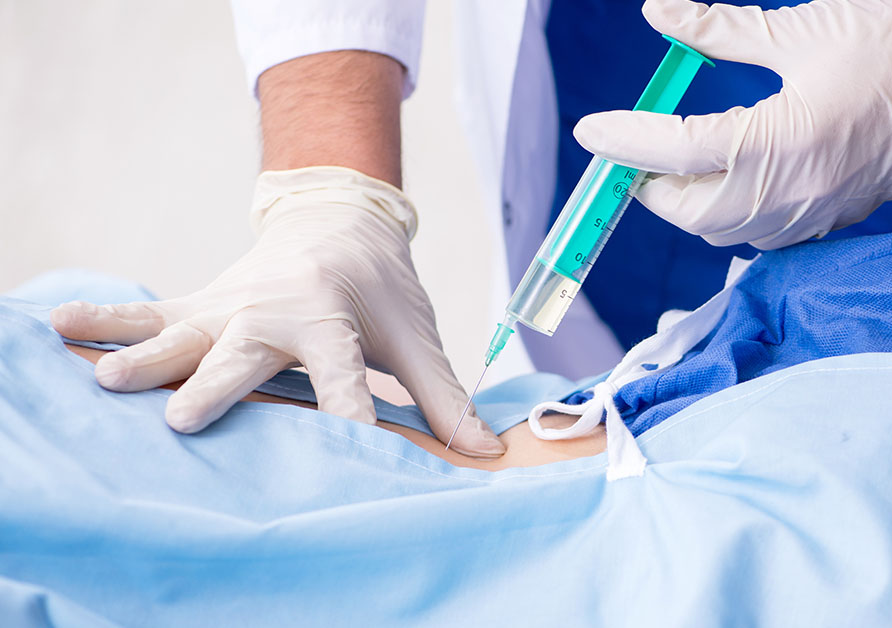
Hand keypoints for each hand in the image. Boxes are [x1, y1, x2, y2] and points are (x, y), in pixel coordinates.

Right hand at [51, 166, 505, 457]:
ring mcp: (231, 305)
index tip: (347, 446)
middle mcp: (275, 310)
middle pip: (245, 351)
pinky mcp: (203, 303)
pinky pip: (150, 312)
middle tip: (183, 418)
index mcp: (334, 318)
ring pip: (183, 331)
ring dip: (144, 355)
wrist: (339, 221)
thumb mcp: (418, 337)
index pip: (343, 374)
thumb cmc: (382, 290)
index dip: (347, 411)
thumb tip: (486, 453)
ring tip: (102, 380)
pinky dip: (106, 320)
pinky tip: (58, 327)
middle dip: (217, 383)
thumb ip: (443, 397)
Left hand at [574, 0, 891, 249]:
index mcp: (786, 139)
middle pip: (695, 214)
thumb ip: (716, 30)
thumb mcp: (794, 27)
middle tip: (633, 152)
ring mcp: (822, 210)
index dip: (627, 141)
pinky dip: (733, 216)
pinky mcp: (839, 215)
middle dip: (653, 187)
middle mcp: (801, 190)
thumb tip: (659, 14)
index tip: (591, 131)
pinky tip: (729, 180)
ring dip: (691, 205)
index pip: (681, 151)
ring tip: (675, 164)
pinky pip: (767, 236)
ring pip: (729, 234)